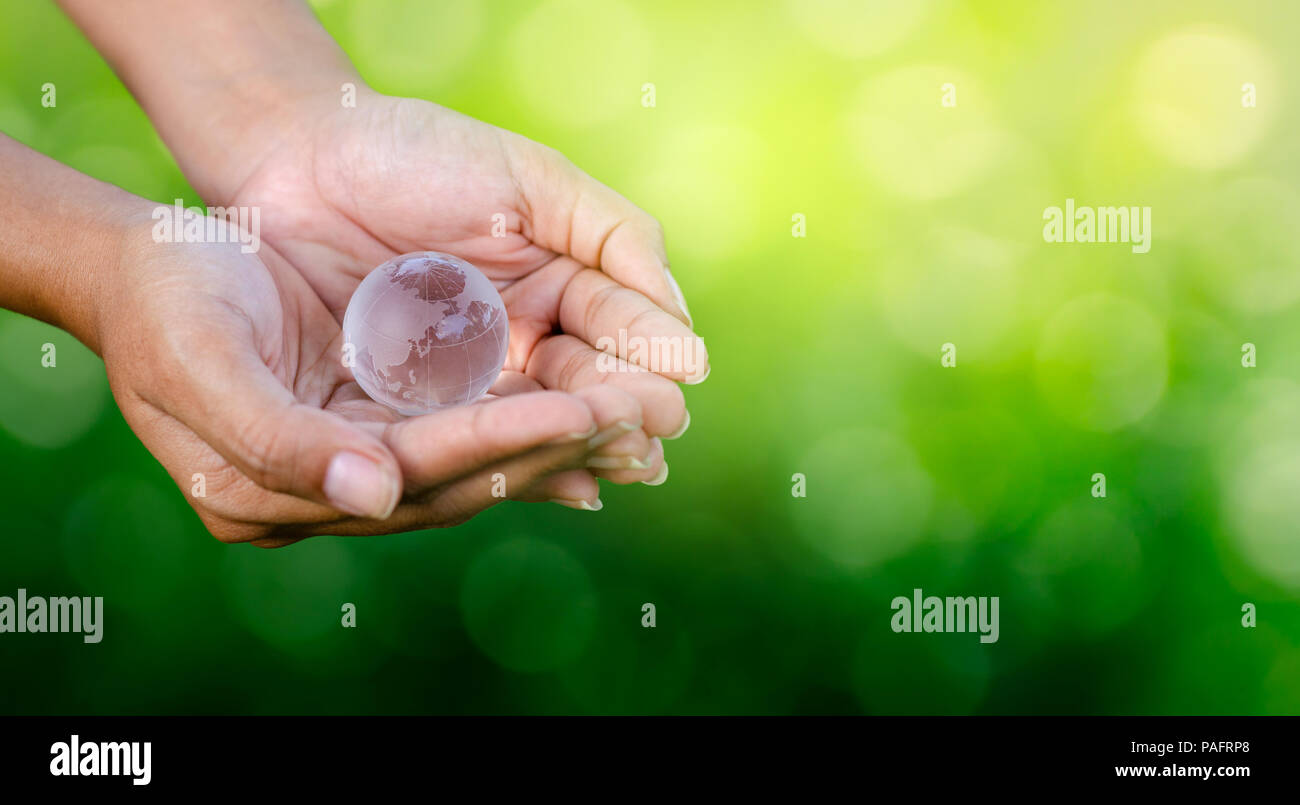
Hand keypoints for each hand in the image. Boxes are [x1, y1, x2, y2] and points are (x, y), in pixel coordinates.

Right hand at [99, 214, 659, 546]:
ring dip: (558, 438)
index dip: (495, 444)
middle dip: (552, 448)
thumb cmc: (162, 305)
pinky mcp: (378, 422)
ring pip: (477, 460)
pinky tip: (590, 411)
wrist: (140, 264)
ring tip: (637, 415)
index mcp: (273, 494)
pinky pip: (468, 430)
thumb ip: (278, 441)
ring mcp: (357, 458)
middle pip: (460, 479)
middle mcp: (328, 490)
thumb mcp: (199, 364)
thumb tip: (374, 497)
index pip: (411, 475)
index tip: (577, 414)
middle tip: (638, 418)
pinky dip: (529, 421)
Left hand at [203, 90, 707, 476]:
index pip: (619, 325)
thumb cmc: (417, 155)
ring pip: (535, 420)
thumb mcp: (531, 180)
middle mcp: (525, 340)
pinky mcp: (414, 410)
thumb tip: (681, 322)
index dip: (648, 351)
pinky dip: (514, 461)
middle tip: (655, 431)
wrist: (299, 161)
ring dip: (581, 444)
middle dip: (622, 406)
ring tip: (621, 463)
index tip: (680, 378)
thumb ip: (614, 235)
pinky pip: (468, 440)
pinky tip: (563, 484)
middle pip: (585, 385)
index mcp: (561, 283)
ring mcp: (472, 379)